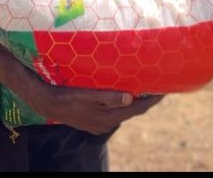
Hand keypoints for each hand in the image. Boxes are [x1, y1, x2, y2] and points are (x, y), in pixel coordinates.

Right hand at [30, 84, 161, 134]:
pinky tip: (124, 96)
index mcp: (108, 117)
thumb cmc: (68, 96)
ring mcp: (100, 125)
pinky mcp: (94, 123)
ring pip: (123, 113)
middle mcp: (107, 123)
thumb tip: (130, 97)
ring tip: (144, 89)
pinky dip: (122, 105)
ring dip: (134, 103)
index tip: (164, 90)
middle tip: (158, 87)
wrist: (48, 104)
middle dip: (146, 100)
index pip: (137, 108)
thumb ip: (109, 97)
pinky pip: (113, 114)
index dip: (152, 100)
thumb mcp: (88, 95)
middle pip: (132, 111)